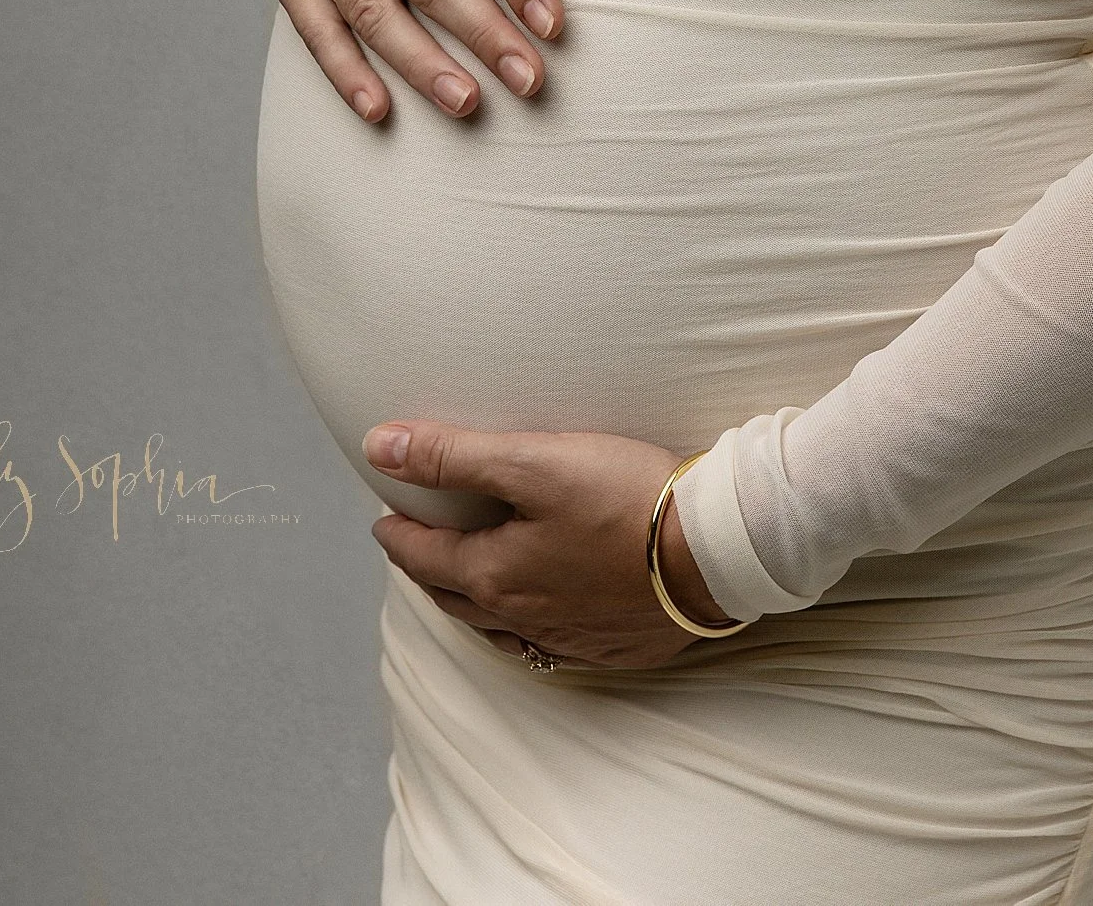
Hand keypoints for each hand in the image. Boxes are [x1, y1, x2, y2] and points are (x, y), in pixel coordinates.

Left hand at [361, 421, 738, 669]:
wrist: (714, 550)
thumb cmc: (625, 498)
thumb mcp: (533, 460)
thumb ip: (453, 455)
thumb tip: (378, 445)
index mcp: (495, 576)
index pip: (422, 557)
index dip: (397, 534)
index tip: (383, 518)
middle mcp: (522, 619)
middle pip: (453, 598)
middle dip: (427, 570)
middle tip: (416, 546)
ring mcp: (568, 639)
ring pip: (497, 629)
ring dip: (471, 604)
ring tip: (465, 580)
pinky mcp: (611, 646)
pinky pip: (546, 647)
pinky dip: (522, 630)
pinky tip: (534, 620)